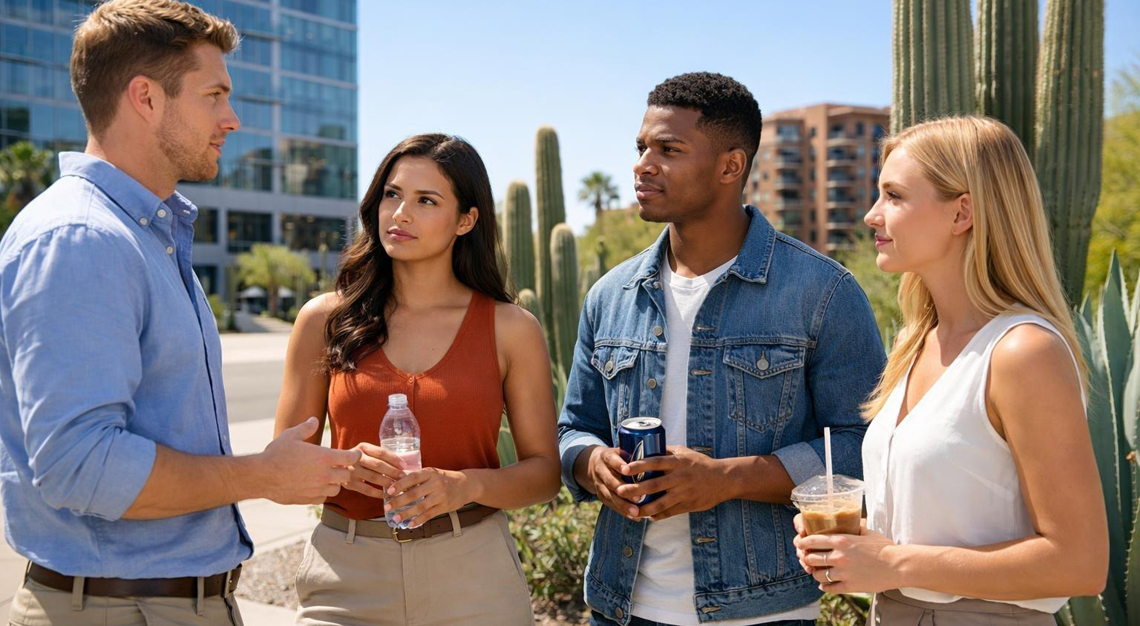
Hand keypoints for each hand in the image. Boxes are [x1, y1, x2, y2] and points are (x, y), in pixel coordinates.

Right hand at [258, 417, 361, 504]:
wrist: (261, 476)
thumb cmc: (276, 454)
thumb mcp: (291, 436)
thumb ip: (306, 428)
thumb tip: (314, 420)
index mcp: (323, 457)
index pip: (350, 458)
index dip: (354, 455)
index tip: (353, 454)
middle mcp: (323, 474)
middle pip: (346, 475)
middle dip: (344, 470)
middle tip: (338, 466)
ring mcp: (316, 489)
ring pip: (336, 489)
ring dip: (334, 482)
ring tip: (326, 476)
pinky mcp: (308, 499)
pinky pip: (323, 498)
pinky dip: (322, 493)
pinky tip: (315, 486)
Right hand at [342, 442, 406, 498]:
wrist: (335, 466)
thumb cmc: (359, 459)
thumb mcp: (366, 451)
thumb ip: (380, 455)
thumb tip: (403, 464)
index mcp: (363, 447)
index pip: (381, 452)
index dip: (394, 459)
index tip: (404, 465)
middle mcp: (355, 458)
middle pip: (377, 465)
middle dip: (392, 471)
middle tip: (403, 477)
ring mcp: (351, 471)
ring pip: (373, 477)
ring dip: (387, 482)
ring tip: (397, 486)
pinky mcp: (349, 483)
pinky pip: (366, 490)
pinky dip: (378, 493)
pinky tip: (386, 495)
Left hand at [384, 467, 475, 528]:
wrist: (467, 484)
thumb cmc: (445, 478)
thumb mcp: (432, 472)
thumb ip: (416, 477)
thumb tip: (395, 480)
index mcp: (431, 473)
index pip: (413, 478)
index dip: (400, 484)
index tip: (389, 491)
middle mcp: (436, 484)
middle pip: (415, 494)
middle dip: (399, 502)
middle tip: (387, 508)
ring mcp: (441, 496)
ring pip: (421, 506)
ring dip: (407, 513)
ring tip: (396, 518)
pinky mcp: (445, 506)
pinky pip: (429, 515)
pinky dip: (419, 520)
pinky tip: (410, 524)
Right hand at [583, 446, 641, 519]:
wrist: (593, 464)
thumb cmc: (617, 457)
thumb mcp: (622, 452)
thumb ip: (634, 456)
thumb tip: (656, 461)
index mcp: (607, 457)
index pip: (611, 460)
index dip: (619, 465)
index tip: (627, 470)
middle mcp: (600, 471)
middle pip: (610, 481)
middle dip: (624, 491)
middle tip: (639, 498)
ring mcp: (599, 484)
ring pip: (610, 496)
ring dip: (623, 505)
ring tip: (636, 512)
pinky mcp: (600, 495)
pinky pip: (611, 505)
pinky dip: (623, 512)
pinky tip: (635, 517)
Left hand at [614, 445, 729, 520]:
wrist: (724, 479)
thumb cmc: (701, 464)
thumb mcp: (685, 453)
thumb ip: (667, 451)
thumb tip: (646, 448)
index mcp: (678, 462)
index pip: (655, 462)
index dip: (638, 466)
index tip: (624, 469)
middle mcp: (679, 477)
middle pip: (653, 485)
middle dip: (634, 489)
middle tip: (619, 491)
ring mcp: (684, 493)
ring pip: (660, 503)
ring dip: (644, 508)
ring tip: (631, 511)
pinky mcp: (688, 505)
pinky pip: (670, 512)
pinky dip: (658, 515)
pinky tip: (648, 517)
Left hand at [792, 523, 900, 593]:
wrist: (898, 566)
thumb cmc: (884, 547)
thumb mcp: (867, 532)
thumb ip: (855, 526)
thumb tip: (851, 520)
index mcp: (841, 541)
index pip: (812, 540)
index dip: (803, 543)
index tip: (800, 544)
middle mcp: (838, 557)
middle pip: (811, 558)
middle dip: (807, 558)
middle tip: (808, 559)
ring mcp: (843, 573)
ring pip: (817, 575)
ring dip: (815, 573)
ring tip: (817, 572)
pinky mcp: (849, 586)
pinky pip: (829, 589)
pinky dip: (824, 587)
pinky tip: (824, 585)